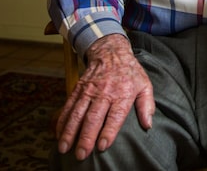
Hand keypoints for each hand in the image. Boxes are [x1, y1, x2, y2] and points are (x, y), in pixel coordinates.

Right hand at [56, 34, 154, 160]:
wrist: (111, 52)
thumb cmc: (130, 72)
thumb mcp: (144, 85)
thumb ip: (147, 105)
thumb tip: (148, 124)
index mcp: (122, 93)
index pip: (114, 116)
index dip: (108, 131)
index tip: (102, 146)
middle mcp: (104, 92)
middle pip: (93, 117)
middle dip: (86, 137)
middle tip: (81, 154)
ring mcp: (89, 90)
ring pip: (77, 113)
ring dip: (70, 132)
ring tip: (65, 148)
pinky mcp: (78, 89)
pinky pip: (68, 106)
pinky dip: (62, 121)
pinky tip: (58, 134)